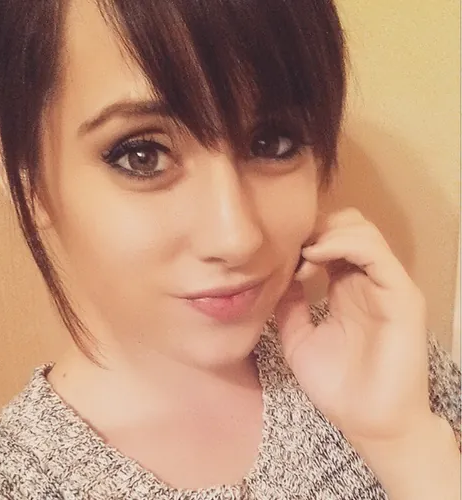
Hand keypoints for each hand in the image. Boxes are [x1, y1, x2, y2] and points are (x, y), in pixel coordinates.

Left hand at [274, 208, 432, 444]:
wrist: (368, 422)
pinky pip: (376, 253)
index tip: (277, 253)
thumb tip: (275, 275)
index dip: (303, 238)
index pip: (330, 241)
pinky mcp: (402, 295)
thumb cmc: (336, 384)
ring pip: (363, 231)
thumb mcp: (298, 337)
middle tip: (292, 245)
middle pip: (348, 226)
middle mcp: (367, 280)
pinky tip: (315, 256)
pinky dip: (343, 244)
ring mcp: (386, 285)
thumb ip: (290, 304)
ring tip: (303, 253)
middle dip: (316, 227)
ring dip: (327, 233)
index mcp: (345, 287)